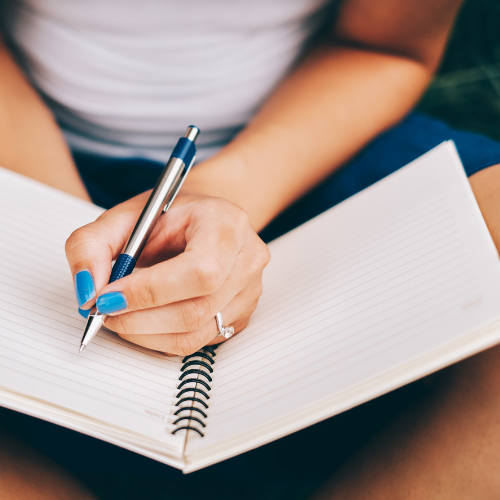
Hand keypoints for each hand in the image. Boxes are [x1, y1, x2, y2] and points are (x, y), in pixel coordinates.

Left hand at [65, 192, 269, 354]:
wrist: (204, 219)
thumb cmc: (171, 216)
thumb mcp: (125, 216)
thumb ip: (92, 245)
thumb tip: (88, 291)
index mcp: (227, 224)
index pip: (200, 271)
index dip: (150, 292)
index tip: (106, 298)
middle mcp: (247, 260)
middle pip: (196, 310)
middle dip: (139, 319)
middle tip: (104, 311)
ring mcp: (249, 291)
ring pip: (195, 334)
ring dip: (145, 333)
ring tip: (121, 314)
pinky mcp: (241, 316)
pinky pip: (198, 342)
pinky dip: (161, 338)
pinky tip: (146, 318)